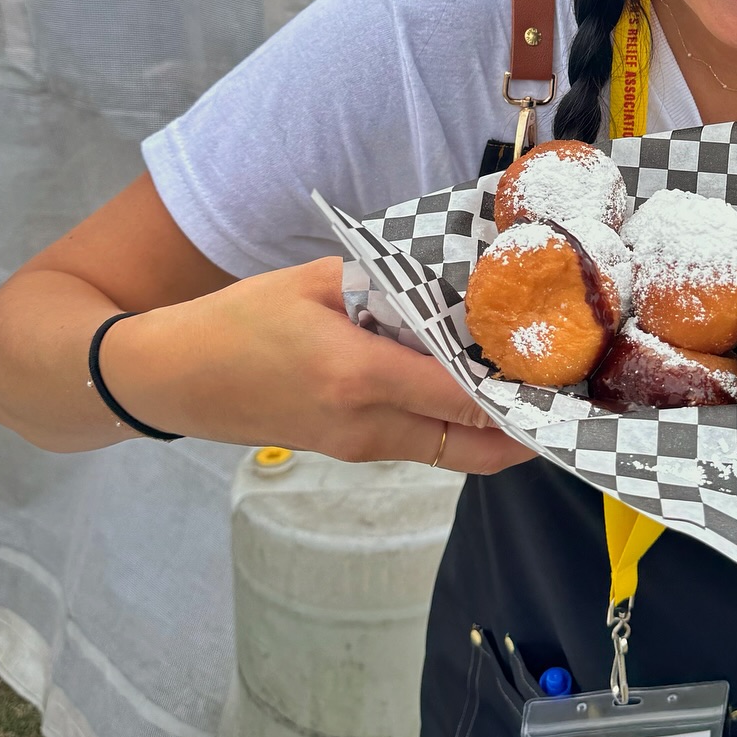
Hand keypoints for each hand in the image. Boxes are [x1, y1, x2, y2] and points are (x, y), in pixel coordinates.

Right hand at [102, 257, 531, 473]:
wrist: (171, 379)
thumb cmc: (236, 321)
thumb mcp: (313, 282)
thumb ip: (386, 285)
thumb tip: (451, 285)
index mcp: (359, 376)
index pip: (464, 397)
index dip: (520, 394)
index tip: (563, 376)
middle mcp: (366, 425)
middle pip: (473, 448)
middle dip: (525, 428)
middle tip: (565, 393)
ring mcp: (357, 448)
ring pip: (452, 454)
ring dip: (494, 431)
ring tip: (530, 388)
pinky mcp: (348, 453)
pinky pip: (422, 446)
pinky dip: (457, 428)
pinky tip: (474, 391)